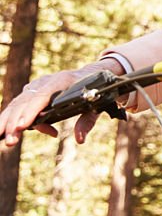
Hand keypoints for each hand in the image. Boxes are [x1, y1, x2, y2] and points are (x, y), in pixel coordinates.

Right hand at [0, 59, 124, 146]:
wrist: (94, 74)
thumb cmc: (96, 90)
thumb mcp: (97, 104)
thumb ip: (88, 121)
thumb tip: (80, 139)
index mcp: (64, 80)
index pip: (43, 95)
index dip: (31, 111)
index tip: (21, 126)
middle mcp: (46, 81)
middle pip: (26, 101)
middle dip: (16, 122)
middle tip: (11, 142)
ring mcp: (37, 86)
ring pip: (17, 103)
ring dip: (7, 122)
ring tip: (3, 140)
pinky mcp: (31, 93)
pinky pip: (17, 106)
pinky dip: (8, 118)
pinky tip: (1, 133)